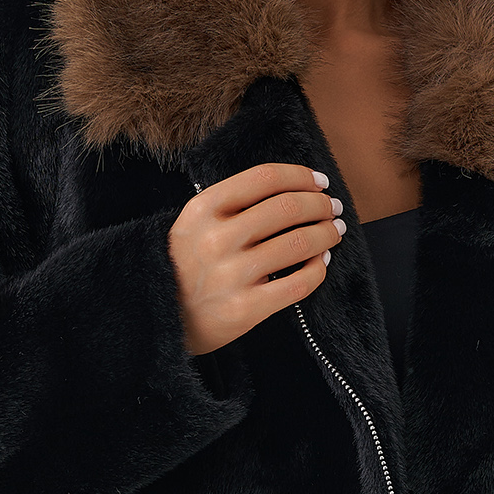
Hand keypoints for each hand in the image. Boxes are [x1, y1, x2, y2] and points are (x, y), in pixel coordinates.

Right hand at [168, 163, 344, 355]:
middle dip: (320, 204)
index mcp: (203, 210)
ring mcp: (231, 275)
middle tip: (332, 208)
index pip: (264, 178)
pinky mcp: (245, 308)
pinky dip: (318, 269)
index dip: (300, 176)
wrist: (160, 318)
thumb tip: (295, 190)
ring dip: (326, 233)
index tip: (319, 182)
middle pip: (287, 207)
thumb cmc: (186, 266)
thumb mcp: (195, 225)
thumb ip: (233, 205)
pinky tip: (321, 261)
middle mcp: (216, 239)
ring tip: (334, 231)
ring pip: (299, 242)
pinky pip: (299, 283)